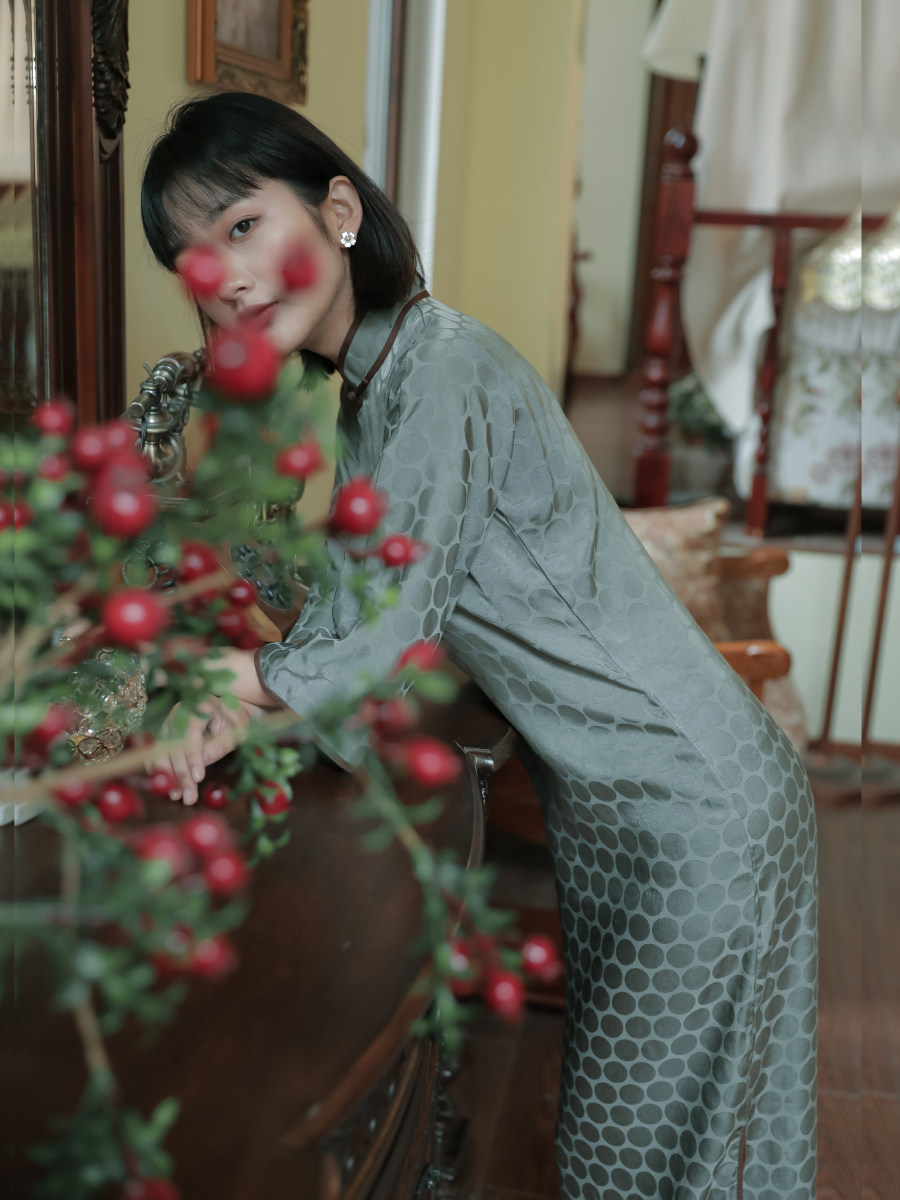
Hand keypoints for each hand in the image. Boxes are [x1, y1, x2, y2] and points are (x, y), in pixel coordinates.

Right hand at [152, 696, 267, 804]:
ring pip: (161, 751)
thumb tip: (204, 760)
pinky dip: (159, 771)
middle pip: (173, 745)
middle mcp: (179, 712)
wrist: (228, 711)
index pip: (191, 734)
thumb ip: (221, 743)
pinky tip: (165, 786)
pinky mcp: (165, 734)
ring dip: (167, 776)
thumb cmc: (235, 720)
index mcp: (199, 704)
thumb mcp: (237, 730)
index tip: (198, 778)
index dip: (193, 758)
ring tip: (177, 796)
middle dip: (180, 774)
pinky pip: (157, 754)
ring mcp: (169, 722)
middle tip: (189, 798)